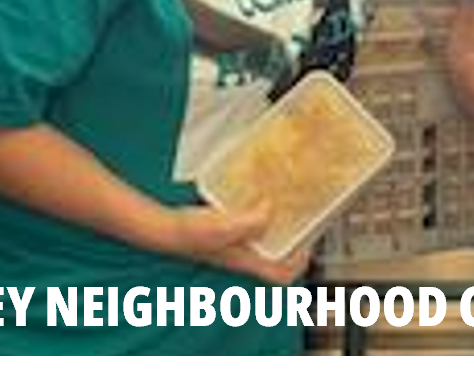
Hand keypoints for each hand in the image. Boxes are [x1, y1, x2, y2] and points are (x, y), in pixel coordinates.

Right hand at [164, 203, 314, 284]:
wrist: (165, 228)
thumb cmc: (191, 233)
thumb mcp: (225, 227)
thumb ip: (252, 221)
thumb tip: (271, 207)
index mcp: (248, 260)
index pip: (281, 276)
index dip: (299, 264)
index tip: (308, 244)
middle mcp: (244, 256)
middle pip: (277, 258)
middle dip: (293, 241)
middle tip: (303, 220)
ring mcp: (235, 246)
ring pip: (265, 242)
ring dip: (278, 227)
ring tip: (288, 206)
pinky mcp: (227, 233)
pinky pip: (252, 228)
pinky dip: (260, 216)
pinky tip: (260, 198)